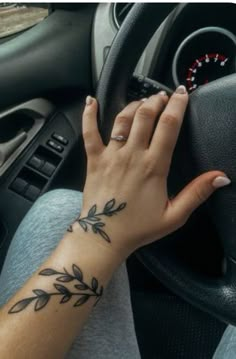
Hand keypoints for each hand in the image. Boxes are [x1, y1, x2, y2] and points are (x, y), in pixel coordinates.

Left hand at [78, 86, 229, 259]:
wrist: (104, 236)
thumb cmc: (138, 227)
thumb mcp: (174, 215)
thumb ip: (197, 193)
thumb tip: (220, 177)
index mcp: (154, 166)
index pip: (169, 125)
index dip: (177, 105)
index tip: (183, 93)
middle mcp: (132, 155)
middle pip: (145, 115)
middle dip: (156, 101)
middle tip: (163, 97)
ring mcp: (111, 156)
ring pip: (122, 119)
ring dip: (134, 105)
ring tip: (143, 101)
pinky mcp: (94, 160)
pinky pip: (89, 132)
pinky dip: (89, 114)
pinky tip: (92, 100)